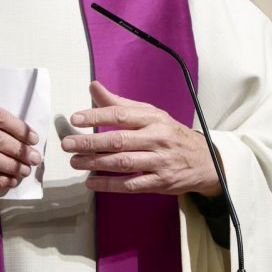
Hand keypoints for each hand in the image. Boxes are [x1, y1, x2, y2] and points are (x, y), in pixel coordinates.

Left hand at [60, 81, 219, 195]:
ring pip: (123, 163)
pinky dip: (109, 184)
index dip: (97, 116)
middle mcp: (157, 138)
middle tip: (68, 144)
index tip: (76, 118)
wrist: (203, 160)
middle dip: (91, 142)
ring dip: (96, 163)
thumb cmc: (169, 133)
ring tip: (75, 161)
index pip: (121, 115)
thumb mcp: (149, 113)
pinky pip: (131, 184)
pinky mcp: (161, 182)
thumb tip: (93, 87)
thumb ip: (119, 103)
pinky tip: (92, 182)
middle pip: (119, 140)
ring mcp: (160, 161)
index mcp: (152, 118)